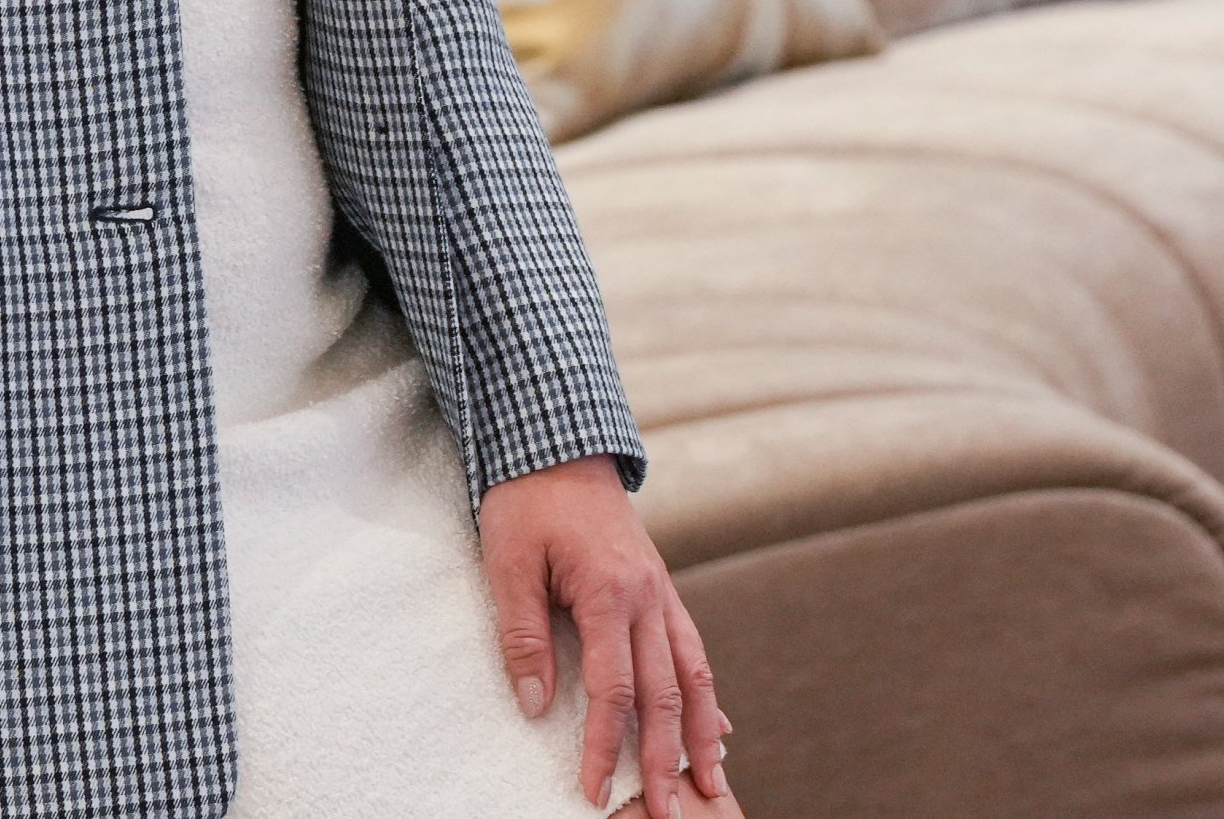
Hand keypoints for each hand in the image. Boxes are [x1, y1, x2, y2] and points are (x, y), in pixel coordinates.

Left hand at [479, 457, 733, 812]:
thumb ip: (524, 637)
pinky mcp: (660, 586)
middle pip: (665, 693)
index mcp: (609, 591)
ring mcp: (661, 590)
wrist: (555, 442)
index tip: (594, 790)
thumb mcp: (508, 564)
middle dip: (666, 759)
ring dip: (702, 733)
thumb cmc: (525, 501)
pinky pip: (692, 647)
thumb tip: (536, 706)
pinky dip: (706, 691)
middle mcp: (647, 595)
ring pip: (693, 673)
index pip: (613, 690)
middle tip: (669, 815)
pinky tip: (715, 723)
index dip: (605, 746)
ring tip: (711, 782)